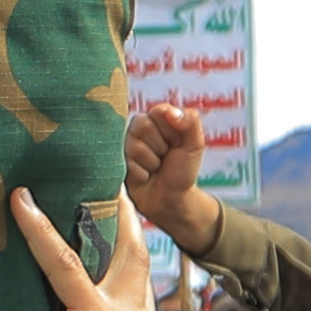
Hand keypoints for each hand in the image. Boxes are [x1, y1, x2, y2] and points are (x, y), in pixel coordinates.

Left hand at [6, 189, 181, 310]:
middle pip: (130, 252)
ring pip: (100, 247)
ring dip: (80, 209)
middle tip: (106, 176)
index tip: (119, 227)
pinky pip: (63, 265)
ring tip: (47, 177)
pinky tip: (20, 203)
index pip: (136, 284)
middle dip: (118, 213)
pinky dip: (39, 232)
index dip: (126, 252)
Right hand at [123, 101, 212, 239]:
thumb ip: (190, 122)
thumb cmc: (182, 170)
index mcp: (157, 118)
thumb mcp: (195, 145)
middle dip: (160, 147)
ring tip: (155, 168)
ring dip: (152, 162)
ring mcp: (125, 144)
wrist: (172, 199)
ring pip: (135, 146)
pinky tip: (145, 176)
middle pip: (141, 125)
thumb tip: (171, 111)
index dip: (171, 131)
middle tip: (165, 156)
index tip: (178, 143)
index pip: (158, 111)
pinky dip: (143, 174)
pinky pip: (128, 163)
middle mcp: (138, 128)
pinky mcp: (116, 161)